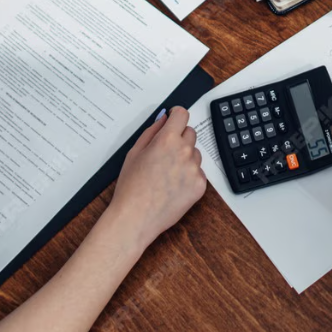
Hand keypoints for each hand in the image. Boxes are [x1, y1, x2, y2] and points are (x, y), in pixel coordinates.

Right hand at [108, 107, 205, 248]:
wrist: (136, 218)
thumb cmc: (131, 187)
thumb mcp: (134, 152)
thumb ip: (152, 131)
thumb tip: (164, 118)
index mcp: (167, 140)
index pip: (182, 114)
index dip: (176, 115)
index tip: (173, 120)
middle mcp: (184, 151)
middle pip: (190, 133)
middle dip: (179, 138)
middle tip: (164, 154)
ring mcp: (194, 169)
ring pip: (195, 153)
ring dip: (185, 157)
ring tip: (166, 174)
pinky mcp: (200, 185)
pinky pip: (198, 172)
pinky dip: (189, 176)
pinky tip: (173, 186)